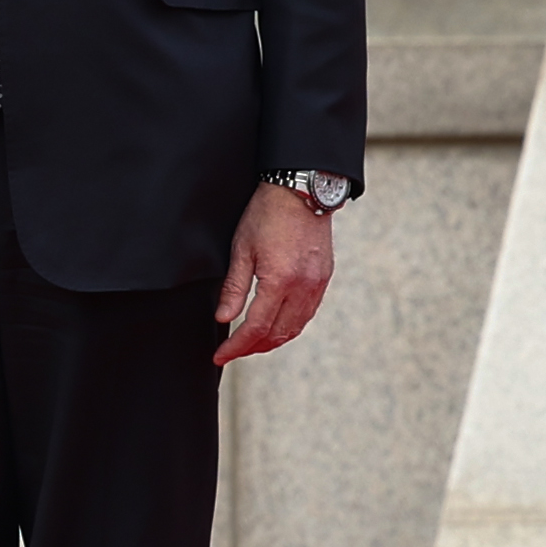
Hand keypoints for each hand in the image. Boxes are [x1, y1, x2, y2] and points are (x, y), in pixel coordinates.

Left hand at [215, 184, 336, 363]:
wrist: (302, 191)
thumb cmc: (268, 214)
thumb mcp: (241, 250)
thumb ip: (234, 288)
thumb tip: (224, 318)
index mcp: (280, 280)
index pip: (257, 327)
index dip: (237, 346)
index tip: (221, 354)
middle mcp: (304, 286)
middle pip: (279, 334)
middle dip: (253, 348)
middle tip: (233, 352)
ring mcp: (318, 283)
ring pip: (296, 327)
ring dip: (273, 341)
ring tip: (252, 343)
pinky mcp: (324, 277)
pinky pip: (308, 312)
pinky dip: (290, 326)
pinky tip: (276, 324)